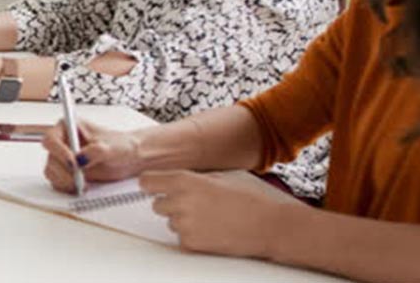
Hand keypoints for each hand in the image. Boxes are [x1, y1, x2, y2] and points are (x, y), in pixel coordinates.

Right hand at [41, 119, 143, 191]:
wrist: (130, 159)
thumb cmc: (121, 145)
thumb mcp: (112, 147)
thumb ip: (96, 151)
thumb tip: (80, 158)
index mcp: (69, 127)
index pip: (52, 138)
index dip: (59, 151)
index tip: (72, 162)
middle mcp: (63, 142)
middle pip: (50, 157)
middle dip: (64, 170)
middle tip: (79, 178)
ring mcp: (63, 159)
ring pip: (51, 171)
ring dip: (65, 180)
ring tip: (83, 183)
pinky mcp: (67, 173)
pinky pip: (57, 182)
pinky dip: (67, 187)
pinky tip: (81, 186)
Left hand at [140, 170, 301, 256]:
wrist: (272, 225)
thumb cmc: (252, 198)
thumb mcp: (223, 175)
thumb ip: (196, 176)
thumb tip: (180, 177)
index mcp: (185, 181)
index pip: (147, 181)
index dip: (152, 184)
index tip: (155, 186)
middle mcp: (180, 202)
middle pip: (157, 204)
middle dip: (171, 203)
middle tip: (195, 203)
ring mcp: (185, 225)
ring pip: (171, 221)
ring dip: (184, 220)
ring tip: (211, 217)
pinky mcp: (192, 243)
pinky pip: (182, 237)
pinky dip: (194, 235)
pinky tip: (214, 229)